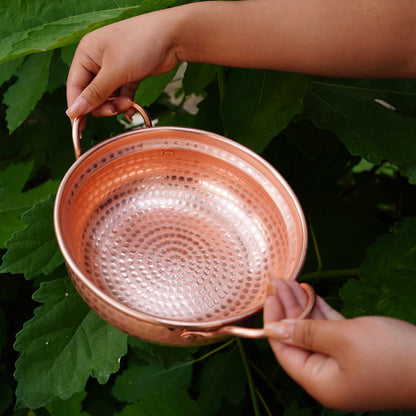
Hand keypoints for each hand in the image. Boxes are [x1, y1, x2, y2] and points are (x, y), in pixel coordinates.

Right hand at [66, 9, 180, 118]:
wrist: (172, 37)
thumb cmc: (139, 44)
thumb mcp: (114, 72)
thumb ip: (95, 94)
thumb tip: (74, 111)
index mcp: (86, 54)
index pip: (75, 86)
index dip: (77, 107)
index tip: (79, 127)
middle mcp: (98, 61)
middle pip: (92, 94)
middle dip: (103, 106)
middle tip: (114, 110)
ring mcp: (115, 68)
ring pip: (108, 97)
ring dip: (117, 105)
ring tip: (128, 103)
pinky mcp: (130, 75)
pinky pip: (122, 95)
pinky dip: (126, 103)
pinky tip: (132, 111)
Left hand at [263, 279, 415, 410]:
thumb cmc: (391, 354)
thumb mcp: (343, 339)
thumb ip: (306, 333)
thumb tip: (273, 330)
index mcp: (319, 381)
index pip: (283, 350)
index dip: (274, 321)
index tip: (269, 295)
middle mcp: (328, 375)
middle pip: (297, 338)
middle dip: (287, 308)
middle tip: (278, 282)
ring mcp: (343, 363)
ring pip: (313, 331)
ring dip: (302, 306)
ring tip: (289, 282)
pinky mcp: (357, 351)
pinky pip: (331, 330)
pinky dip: (321, 312)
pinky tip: (310, 294)